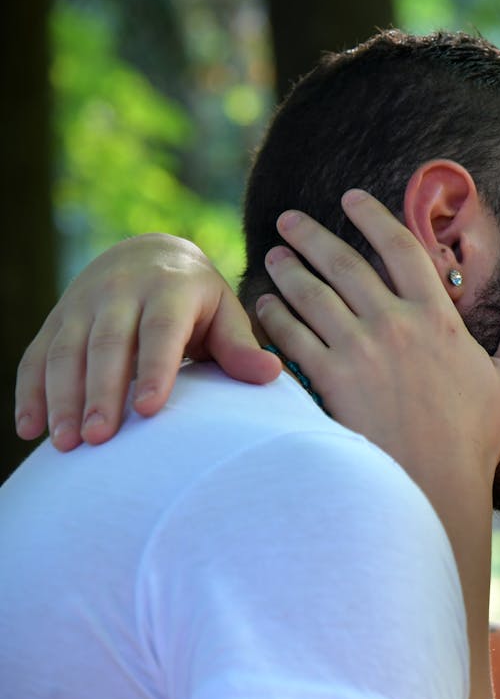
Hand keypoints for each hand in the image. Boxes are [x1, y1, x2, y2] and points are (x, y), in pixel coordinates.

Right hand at [14, 234, 280, 449]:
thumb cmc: (198, 299)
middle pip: (106, 345)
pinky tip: (29, 429)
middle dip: (99, 393)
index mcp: (170, 289)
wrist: (149, 254)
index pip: (160, 331)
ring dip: (61, 399)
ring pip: (65, 352)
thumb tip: (272, 374)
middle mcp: (120, 291)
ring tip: (65, 444)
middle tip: (98, 438)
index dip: (154, 368)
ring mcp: (82, 304)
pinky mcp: (56, 319)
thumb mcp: (224, 312)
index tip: (148, 409)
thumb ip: (240, 346)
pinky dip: (29, 393)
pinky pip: (35, 356)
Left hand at [256, 189, 499, 489]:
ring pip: (311, 294)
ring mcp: (358, 351)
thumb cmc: (476, 437)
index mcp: (437, 317)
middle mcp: (394, 324)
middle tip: (288, 218)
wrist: (435, 485)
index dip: (373, 216)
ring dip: (287, 269)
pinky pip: (293, 337)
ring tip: (272, 255)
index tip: (351, 198)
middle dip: (311, 234)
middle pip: (344, 262)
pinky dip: (275, 317)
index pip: (400, 248)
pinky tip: (264, 306)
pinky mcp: (330, 381)